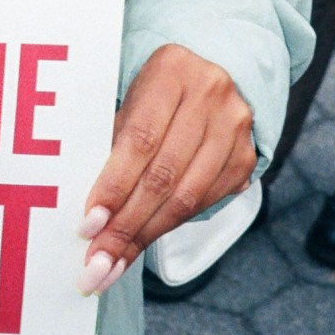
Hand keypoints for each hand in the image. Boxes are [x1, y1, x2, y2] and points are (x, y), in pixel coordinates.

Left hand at [76, 45, 255, 294]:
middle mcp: (210, 95)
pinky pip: (205, 202)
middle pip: (164, 175)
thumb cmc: (154, 91)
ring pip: (187, 196)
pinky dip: (170, 227)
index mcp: (172, 70)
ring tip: (113, 265)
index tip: (87, 226)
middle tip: (96, 263)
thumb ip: (114, 144)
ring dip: (145, 236)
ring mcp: (235, 126)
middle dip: (126, 225)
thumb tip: (91, 214)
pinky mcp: (246, 156)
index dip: (114, 185)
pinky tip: (142, 244)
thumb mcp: (131, 99)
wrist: (211, 71)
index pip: (140, 139)